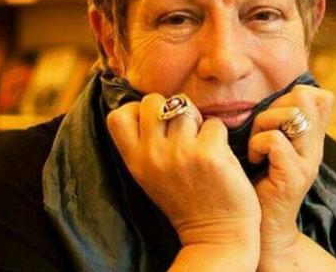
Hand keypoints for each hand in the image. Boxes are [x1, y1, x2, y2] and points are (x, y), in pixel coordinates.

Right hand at [106, 94, 260, 251]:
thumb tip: (152, 106)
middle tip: (184, 128)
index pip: (117, 117)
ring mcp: (181, 153)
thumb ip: (146, 145)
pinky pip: (214, 124)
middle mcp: (153, 155)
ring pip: (187, 109)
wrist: (216, 235)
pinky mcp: (209, 154)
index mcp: (135, 162)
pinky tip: (219, 157)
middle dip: (172, 106)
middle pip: (154, 101)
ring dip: (199, 123)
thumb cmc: (187, 201)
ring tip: (203, 146)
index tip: (154, 120)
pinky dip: (219, 136)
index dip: (136, 109)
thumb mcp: (151, 177)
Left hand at [247, 85, 333, 255]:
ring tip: (256, 146)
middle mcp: (315, 148)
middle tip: (260, 132)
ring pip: (292, 115)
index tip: (274, 118)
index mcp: (312, 139)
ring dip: (264, 124)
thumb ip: (275, 125)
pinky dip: (257, 144)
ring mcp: (307, 162)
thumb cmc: (257, 185)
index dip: (294, 96)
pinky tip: (254, 160)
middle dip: (274, 107)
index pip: (322, 97)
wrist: (263, 231)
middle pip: (306, 98)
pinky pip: (275, 140)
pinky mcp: (293, 176)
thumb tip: (267, 99)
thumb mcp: (271, 149)